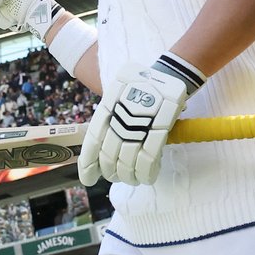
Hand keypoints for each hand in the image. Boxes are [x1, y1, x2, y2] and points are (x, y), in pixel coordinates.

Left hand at [77, 63, 187, 185]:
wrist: (166, 76)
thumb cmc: (140, 87)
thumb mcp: (116, 97)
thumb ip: (109, 119)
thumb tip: (102, 145)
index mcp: (106, 111)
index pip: (92, 143)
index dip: (88, 164)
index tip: (88, 179)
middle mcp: (118, 121)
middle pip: (109, 158)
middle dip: (111, 172)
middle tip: (115, 176)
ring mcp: (137, 128)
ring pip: (127, 164)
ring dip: (128, 176)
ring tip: (132, 178)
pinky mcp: (157, 134)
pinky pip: (148, 162)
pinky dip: (146, 173)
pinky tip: (147, 177)